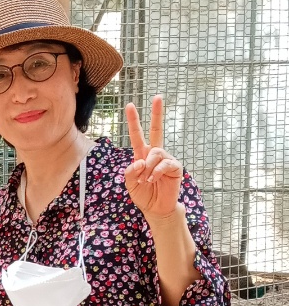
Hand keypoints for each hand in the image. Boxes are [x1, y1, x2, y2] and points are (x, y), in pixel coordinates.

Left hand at [124, 97, 182, 219]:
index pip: (137, 134)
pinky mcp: (175, 167)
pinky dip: (156, 172)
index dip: (134, 120)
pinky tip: (153, 179)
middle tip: (157, 96)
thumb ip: (130, 171)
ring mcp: (166, 159)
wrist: (156, 209)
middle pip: (157, 130)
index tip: (130, 105)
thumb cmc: (143, 195)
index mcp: (142, 155)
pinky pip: (164, 164)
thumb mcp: (130, 183)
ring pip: (155, 152)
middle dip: (157, 113)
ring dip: (148, 167)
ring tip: (146, 180)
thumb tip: (140, 160)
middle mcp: (155, 153)